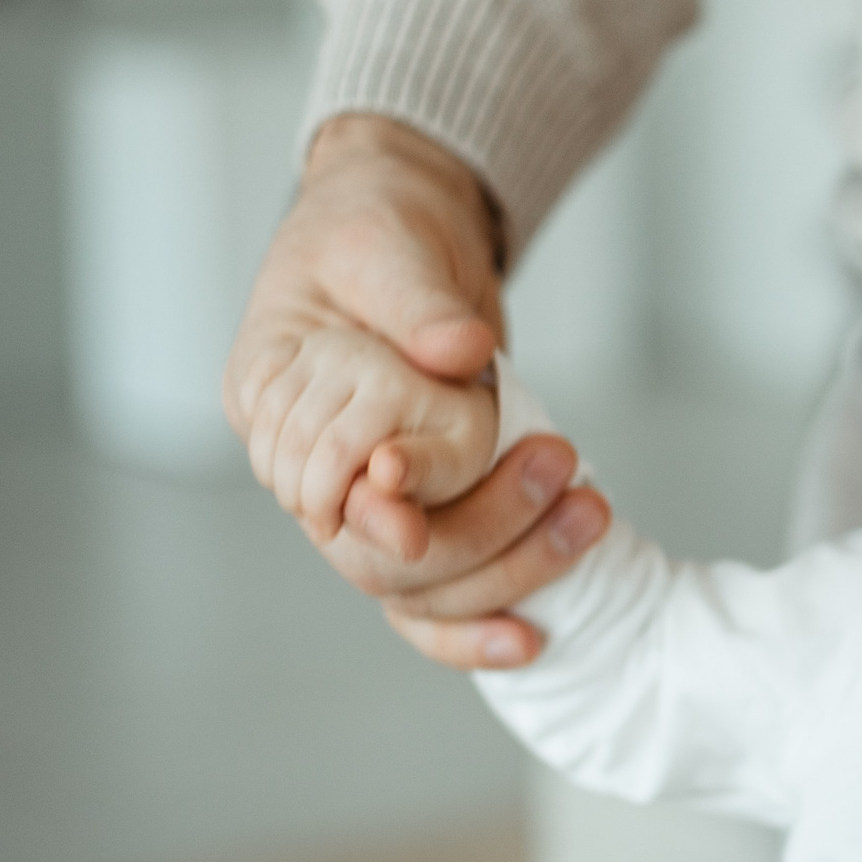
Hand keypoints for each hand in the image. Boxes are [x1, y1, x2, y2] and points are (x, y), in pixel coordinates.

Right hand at [223, 113, 608, 666]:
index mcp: (270, 393)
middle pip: (372, 552)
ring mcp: (363, 497)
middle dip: (475, 528)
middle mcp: (305, 463)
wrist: (405, 224)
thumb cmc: (376, 223)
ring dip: (507, 563)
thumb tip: (458, 352)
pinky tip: (530, 638)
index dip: (378, 499)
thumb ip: (415, 301)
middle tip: (561, 465)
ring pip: (413, 584)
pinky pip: (431, 594)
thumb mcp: (385, 240)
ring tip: (590, 510)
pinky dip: (473, 626)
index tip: (424, 495)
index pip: (316, 480)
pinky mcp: (420, 509)